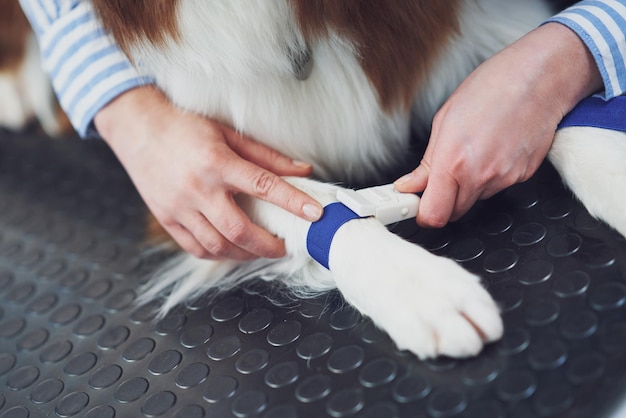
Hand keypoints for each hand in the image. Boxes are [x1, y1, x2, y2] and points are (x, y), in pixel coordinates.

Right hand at [95, 86, 322, 259]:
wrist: (137, 128)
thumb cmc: (185, 126)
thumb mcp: (229, 133)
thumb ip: (267, 156)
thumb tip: (302, 171)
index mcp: (217, 162)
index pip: (264, 186)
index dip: (293, 202)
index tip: (314, 214)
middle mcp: (198, 188)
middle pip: (240, 231)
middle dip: (269, 246)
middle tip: (285, 246)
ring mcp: (179, 208)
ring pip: (218, 246)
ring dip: (246, 254)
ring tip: (261, 249)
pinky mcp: (166, 219)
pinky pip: (196, 248)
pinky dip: (218, 254)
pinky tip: (232, 249)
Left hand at [394, 23, 601, 226]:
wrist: (541, 76)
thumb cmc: (493, 86)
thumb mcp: (444, 119)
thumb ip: (427, 163)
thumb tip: (411, 184)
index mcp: (453, 161)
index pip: (433, 215)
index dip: (422, 214)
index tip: (416, 205)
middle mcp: (479, 175)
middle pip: (453, 213)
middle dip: (443, 200)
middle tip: (441, 177)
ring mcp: (503, 179)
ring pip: (474, 200)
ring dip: (467, 186)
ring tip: (473, 150)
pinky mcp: (522, 177)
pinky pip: (497, 187)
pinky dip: (490, 176)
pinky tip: (492, 149)